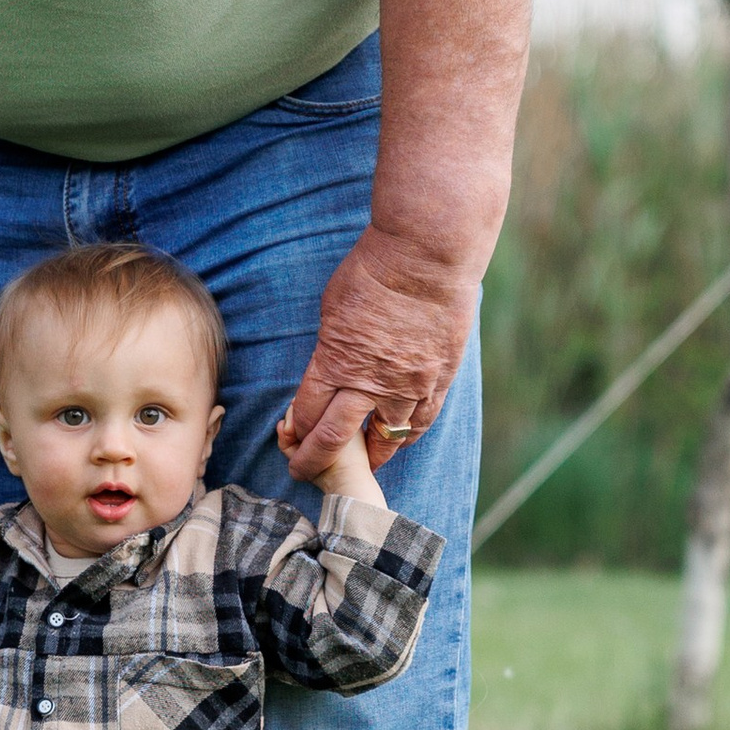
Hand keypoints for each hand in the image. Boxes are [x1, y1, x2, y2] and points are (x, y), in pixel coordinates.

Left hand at [275, 224, 477, 483]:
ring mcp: (407, 386)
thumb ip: (330, 346)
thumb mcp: (332, 307)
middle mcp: (370, 383)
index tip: (291, 435)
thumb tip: (327, 366)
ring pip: (384, 439)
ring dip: (368, 456)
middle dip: (314, 459)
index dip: (296, 429)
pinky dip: (406, 437)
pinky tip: (398, 442)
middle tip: (303, 472)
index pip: (307, 412)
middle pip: (335, 438)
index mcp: (335, 362)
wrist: (426, 257)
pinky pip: (421, 422)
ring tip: (360, 466)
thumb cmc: (373, 271)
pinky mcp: (438, 380)